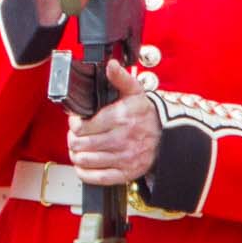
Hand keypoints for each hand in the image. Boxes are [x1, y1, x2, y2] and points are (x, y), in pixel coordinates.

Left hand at [67, 61, 160, 185]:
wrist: (168, 139)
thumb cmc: (146, 115)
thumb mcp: (135, 93)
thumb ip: (120, 78)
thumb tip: (111, 65)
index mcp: (121, 118)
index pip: (82, 126)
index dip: (74, 124)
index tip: (77, 122)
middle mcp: (122, 140)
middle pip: (80, 144)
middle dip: (73, 139)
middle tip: (76, 136)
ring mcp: (124, 159)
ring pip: (85, 160)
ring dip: (76, 154)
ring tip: (79, 148)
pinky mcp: (126, 174)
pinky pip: (96, 178)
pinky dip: (84, 172)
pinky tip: (84, 164)